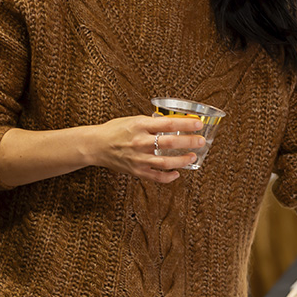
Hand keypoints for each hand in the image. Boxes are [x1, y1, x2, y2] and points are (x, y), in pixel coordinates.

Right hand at [90, 114, 204, 182]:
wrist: (95, 145)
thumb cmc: (115, 130)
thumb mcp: (133, 120)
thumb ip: (152, 122)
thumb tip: (174, 123)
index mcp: (140, 126)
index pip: (168, 124)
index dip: (185, 124)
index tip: (198, 123)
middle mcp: (140, 142)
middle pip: (170, 143)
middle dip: (189, 142)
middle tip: (201, 141)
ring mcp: (138, 158)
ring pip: (165, 162)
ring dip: (182, 160)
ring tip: (193, 156)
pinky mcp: (136, 171)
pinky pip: (156, 177)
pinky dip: (168, 177)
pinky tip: (177, 173)